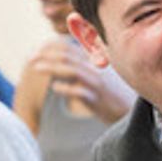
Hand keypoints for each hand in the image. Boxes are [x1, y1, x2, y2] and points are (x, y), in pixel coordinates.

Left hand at [20, 37, 134, 122]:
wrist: (131, 112)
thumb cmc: (114, 94)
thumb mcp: (101, 74)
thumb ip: (87, 62)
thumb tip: (68, 56)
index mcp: (94, 61)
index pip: (70, 48)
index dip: (50, 48)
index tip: (36, 52)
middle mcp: (95, 70)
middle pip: (68, 56)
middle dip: (46, 55)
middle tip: (30, 59)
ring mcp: (97, 84)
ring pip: (72, 70)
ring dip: (52, 67)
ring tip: (35, 67)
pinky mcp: (98, 100)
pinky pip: (81, 91)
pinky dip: (67, 88)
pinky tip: (55, 88)